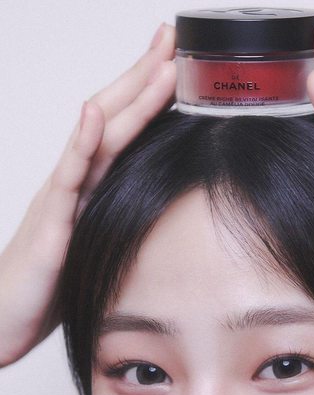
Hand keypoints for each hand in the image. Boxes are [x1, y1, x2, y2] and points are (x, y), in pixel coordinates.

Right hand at [0, 24, 175, 366]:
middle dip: (143, 75)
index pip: (123, 130)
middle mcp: (75, 183)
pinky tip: (92, 115)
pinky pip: (66, 180)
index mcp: (90, 187)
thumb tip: (160, 213)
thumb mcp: (97, 247)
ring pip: (96, 138)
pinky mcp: (51, 226)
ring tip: (155, 63)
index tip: (177, 61)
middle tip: (171, 37)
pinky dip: (80, 144)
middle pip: (112, 117)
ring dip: (127, 98)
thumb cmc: (50, 286)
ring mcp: (61, 199)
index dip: (149, 94)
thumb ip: (120, 221)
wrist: (4, 320)